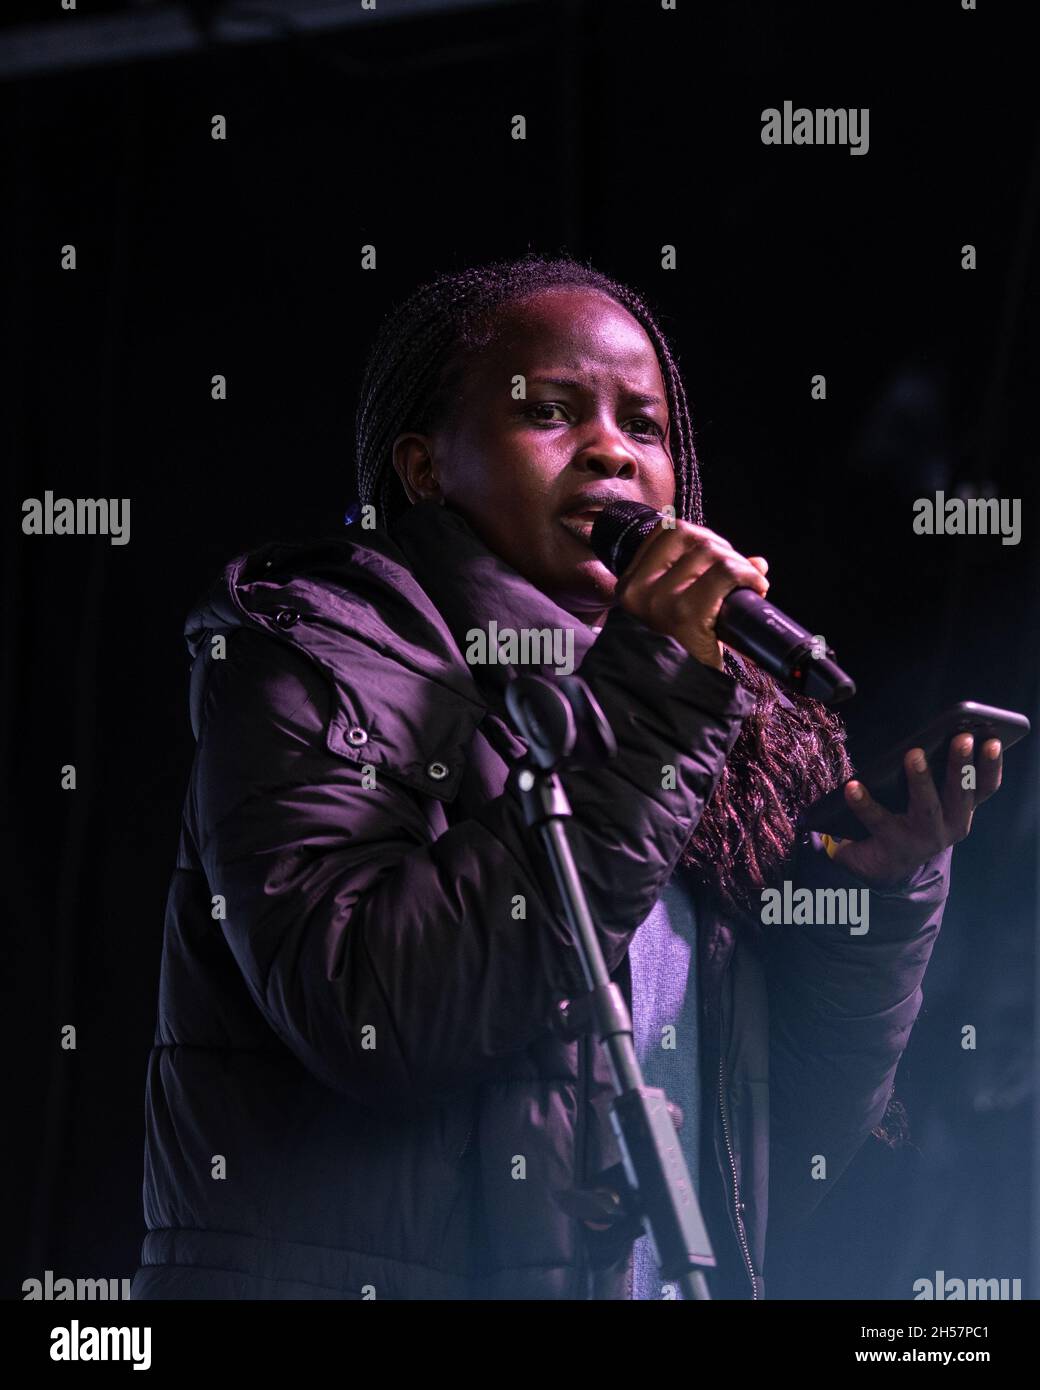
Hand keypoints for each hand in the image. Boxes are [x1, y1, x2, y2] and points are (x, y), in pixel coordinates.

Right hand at [614, 519, 769, 668]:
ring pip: (710, 552)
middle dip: (724, 551)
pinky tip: (756, 588)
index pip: (666, 532)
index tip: (718, 558)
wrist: (678, 702)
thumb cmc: (682, 658)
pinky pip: (724, 574)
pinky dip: (747, 575)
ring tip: (748, 584)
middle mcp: (639, 591)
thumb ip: (710, 581)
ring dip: (738, 564)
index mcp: (629, 587)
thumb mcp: (681, 613)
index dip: (702, 537)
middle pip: (692, 538)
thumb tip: (755, 561)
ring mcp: (660, 603)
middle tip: (739, 576)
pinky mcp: (686, 615)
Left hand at [828, 735, 1003, 888]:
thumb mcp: (934, 803)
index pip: (984, 786)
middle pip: (959, 793)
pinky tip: (853, 786)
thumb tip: (931, 739)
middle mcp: (950, 826)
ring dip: (922, 779)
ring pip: (927, 807)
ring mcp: (923, 838)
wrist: (887, 870)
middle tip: (962, 738)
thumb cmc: (912, 822)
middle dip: (962, 764)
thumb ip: (941, 778)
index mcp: (962, 810)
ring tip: (914, 754)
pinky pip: (878, 820)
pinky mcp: (894, 845)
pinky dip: (864, 802)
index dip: (992, 765)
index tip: (993, 741)